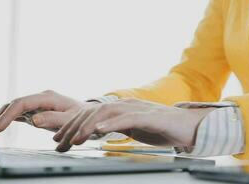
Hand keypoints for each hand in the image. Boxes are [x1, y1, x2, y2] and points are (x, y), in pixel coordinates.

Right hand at [0, 90, 94, 132]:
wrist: (88, 114)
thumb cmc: (82, 117)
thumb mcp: (71, 119)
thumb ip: (54, 119)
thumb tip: (33, 120)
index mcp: (48, 97)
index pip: (23, 102)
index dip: (8, 114)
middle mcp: (40, 97)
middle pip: (15, 103)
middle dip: (1, 115)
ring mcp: (37, 103)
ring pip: (14, 107)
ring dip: (2, 116)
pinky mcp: (36, 109)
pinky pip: (18, 112)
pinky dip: (7, 117)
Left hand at [53, 98, 213, 151]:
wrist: (189, 126)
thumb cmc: (161, 128)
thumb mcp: (133, 128)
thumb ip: (117, 127)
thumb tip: (98, 132)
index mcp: (121, 108)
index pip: (91, 114)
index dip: (73, 126)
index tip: (59, 140)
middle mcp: (126, 105)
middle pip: (94, 112)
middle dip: (74, 127)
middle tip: (60, 143)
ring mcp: (138, 109)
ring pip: (108, 113)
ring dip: (89, 125)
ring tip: (76, 139)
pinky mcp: (151, 117)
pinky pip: (129, 118)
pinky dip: (113, 124)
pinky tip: (100, 131)